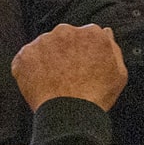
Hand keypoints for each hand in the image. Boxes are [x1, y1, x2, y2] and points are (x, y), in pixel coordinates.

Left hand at [13, 23, 128, 111]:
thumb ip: (112, 47)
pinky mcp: (24, 55)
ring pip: (44, 47)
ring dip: (47, 60)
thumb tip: (105, 32)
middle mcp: (65, 31)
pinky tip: (41, 84)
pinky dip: (30, 70)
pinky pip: (26, 60)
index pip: (85, 36)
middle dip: (64, 53)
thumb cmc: (96, 96)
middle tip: (67, 76)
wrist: (70, 113)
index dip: (84, 52)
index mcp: (91, 32)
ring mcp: (42, 42)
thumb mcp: (119, 72)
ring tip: (54, 83)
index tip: (82, 66)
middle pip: (63, 39)